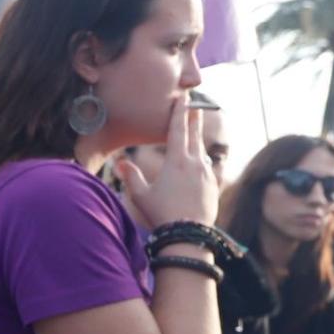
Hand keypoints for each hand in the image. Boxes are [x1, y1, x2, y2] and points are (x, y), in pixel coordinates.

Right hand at [115, 97, 219, 229]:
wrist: (188, 235)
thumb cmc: (161, 214)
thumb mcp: (140, 195)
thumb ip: (131, 176)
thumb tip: (120, 162)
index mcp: (176, 161)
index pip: (177, 130)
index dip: (179, 113)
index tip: (182, 98)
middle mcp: (194, 163)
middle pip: (194, 135)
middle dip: (194, 119)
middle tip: (195, 105)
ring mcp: (207, 174)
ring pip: (202, 152)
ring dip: (198, 141)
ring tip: (195, 135)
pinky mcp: (214, 186)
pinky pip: (209, 168)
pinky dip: (204, 161)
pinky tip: (202, 163)